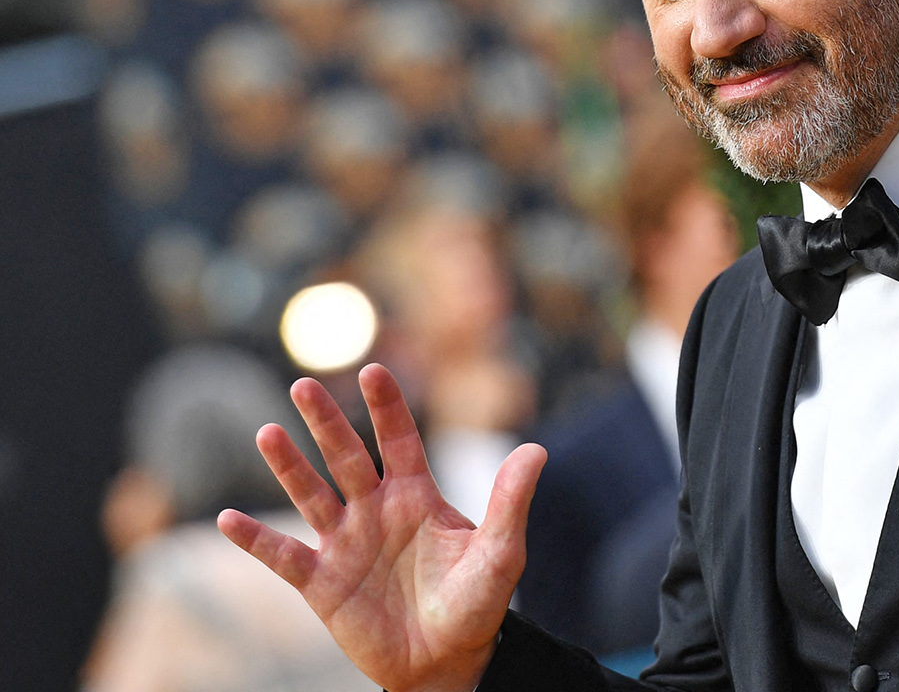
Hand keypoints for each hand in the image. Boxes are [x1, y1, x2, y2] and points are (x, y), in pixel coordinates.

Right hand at [217, 363, 546, 691]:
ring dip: (289, 467)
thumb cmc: (477, 603)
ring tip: (267, 433)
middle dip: (327, 422)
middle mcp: (375, 510)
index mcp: (416, 496)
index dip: (386, 407)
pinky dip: (255, 541)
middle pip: (346, 457)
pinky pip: (283, 557)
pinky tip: (226, 520)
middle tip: (303, 385)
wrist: (447, 662)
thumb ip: (510, 502)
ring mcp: (345, 544)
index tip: (373, 370)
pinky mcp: (322, 584)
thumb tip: (537, 449)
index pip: (398, 440)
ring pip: (311, 495)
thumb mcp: (500, 552)